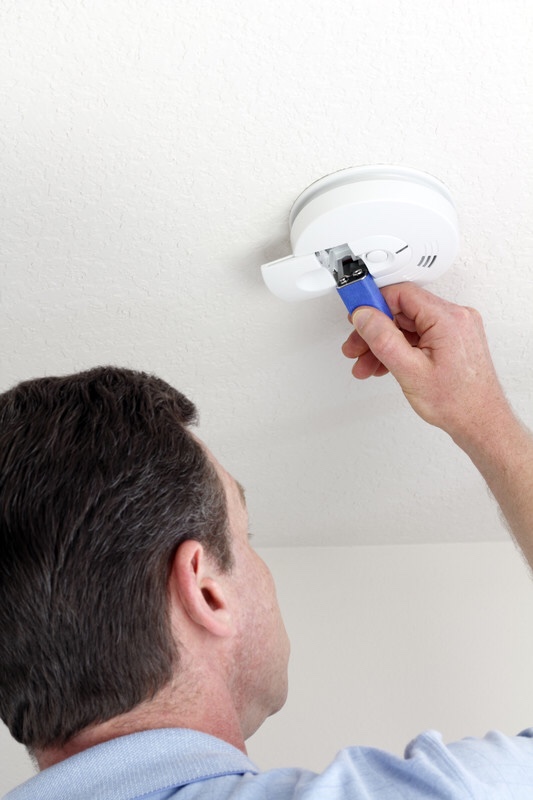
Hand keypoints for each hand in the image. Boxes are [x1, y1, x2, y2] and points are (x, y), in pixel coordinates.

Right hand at [341, 283, 508, 443]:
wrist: (480, 422)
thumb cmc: (457, 402)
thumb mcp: (410, 370)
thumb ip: (383, 338)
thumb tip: (364, 315)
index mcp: (448, 319)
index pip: (401, 294)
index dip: (373, 303)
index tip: (355, 314)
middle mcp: (455, 318)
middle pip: (402, 311)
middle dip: (375, 330)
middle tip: (356, 346)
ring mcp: (455, 330)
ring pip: (408, 326)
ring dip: (384, 343)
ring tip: (367, 363)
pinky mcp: (452, 341)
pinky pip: (419, 336)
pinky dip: (400, 348)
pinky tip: (385, 363)